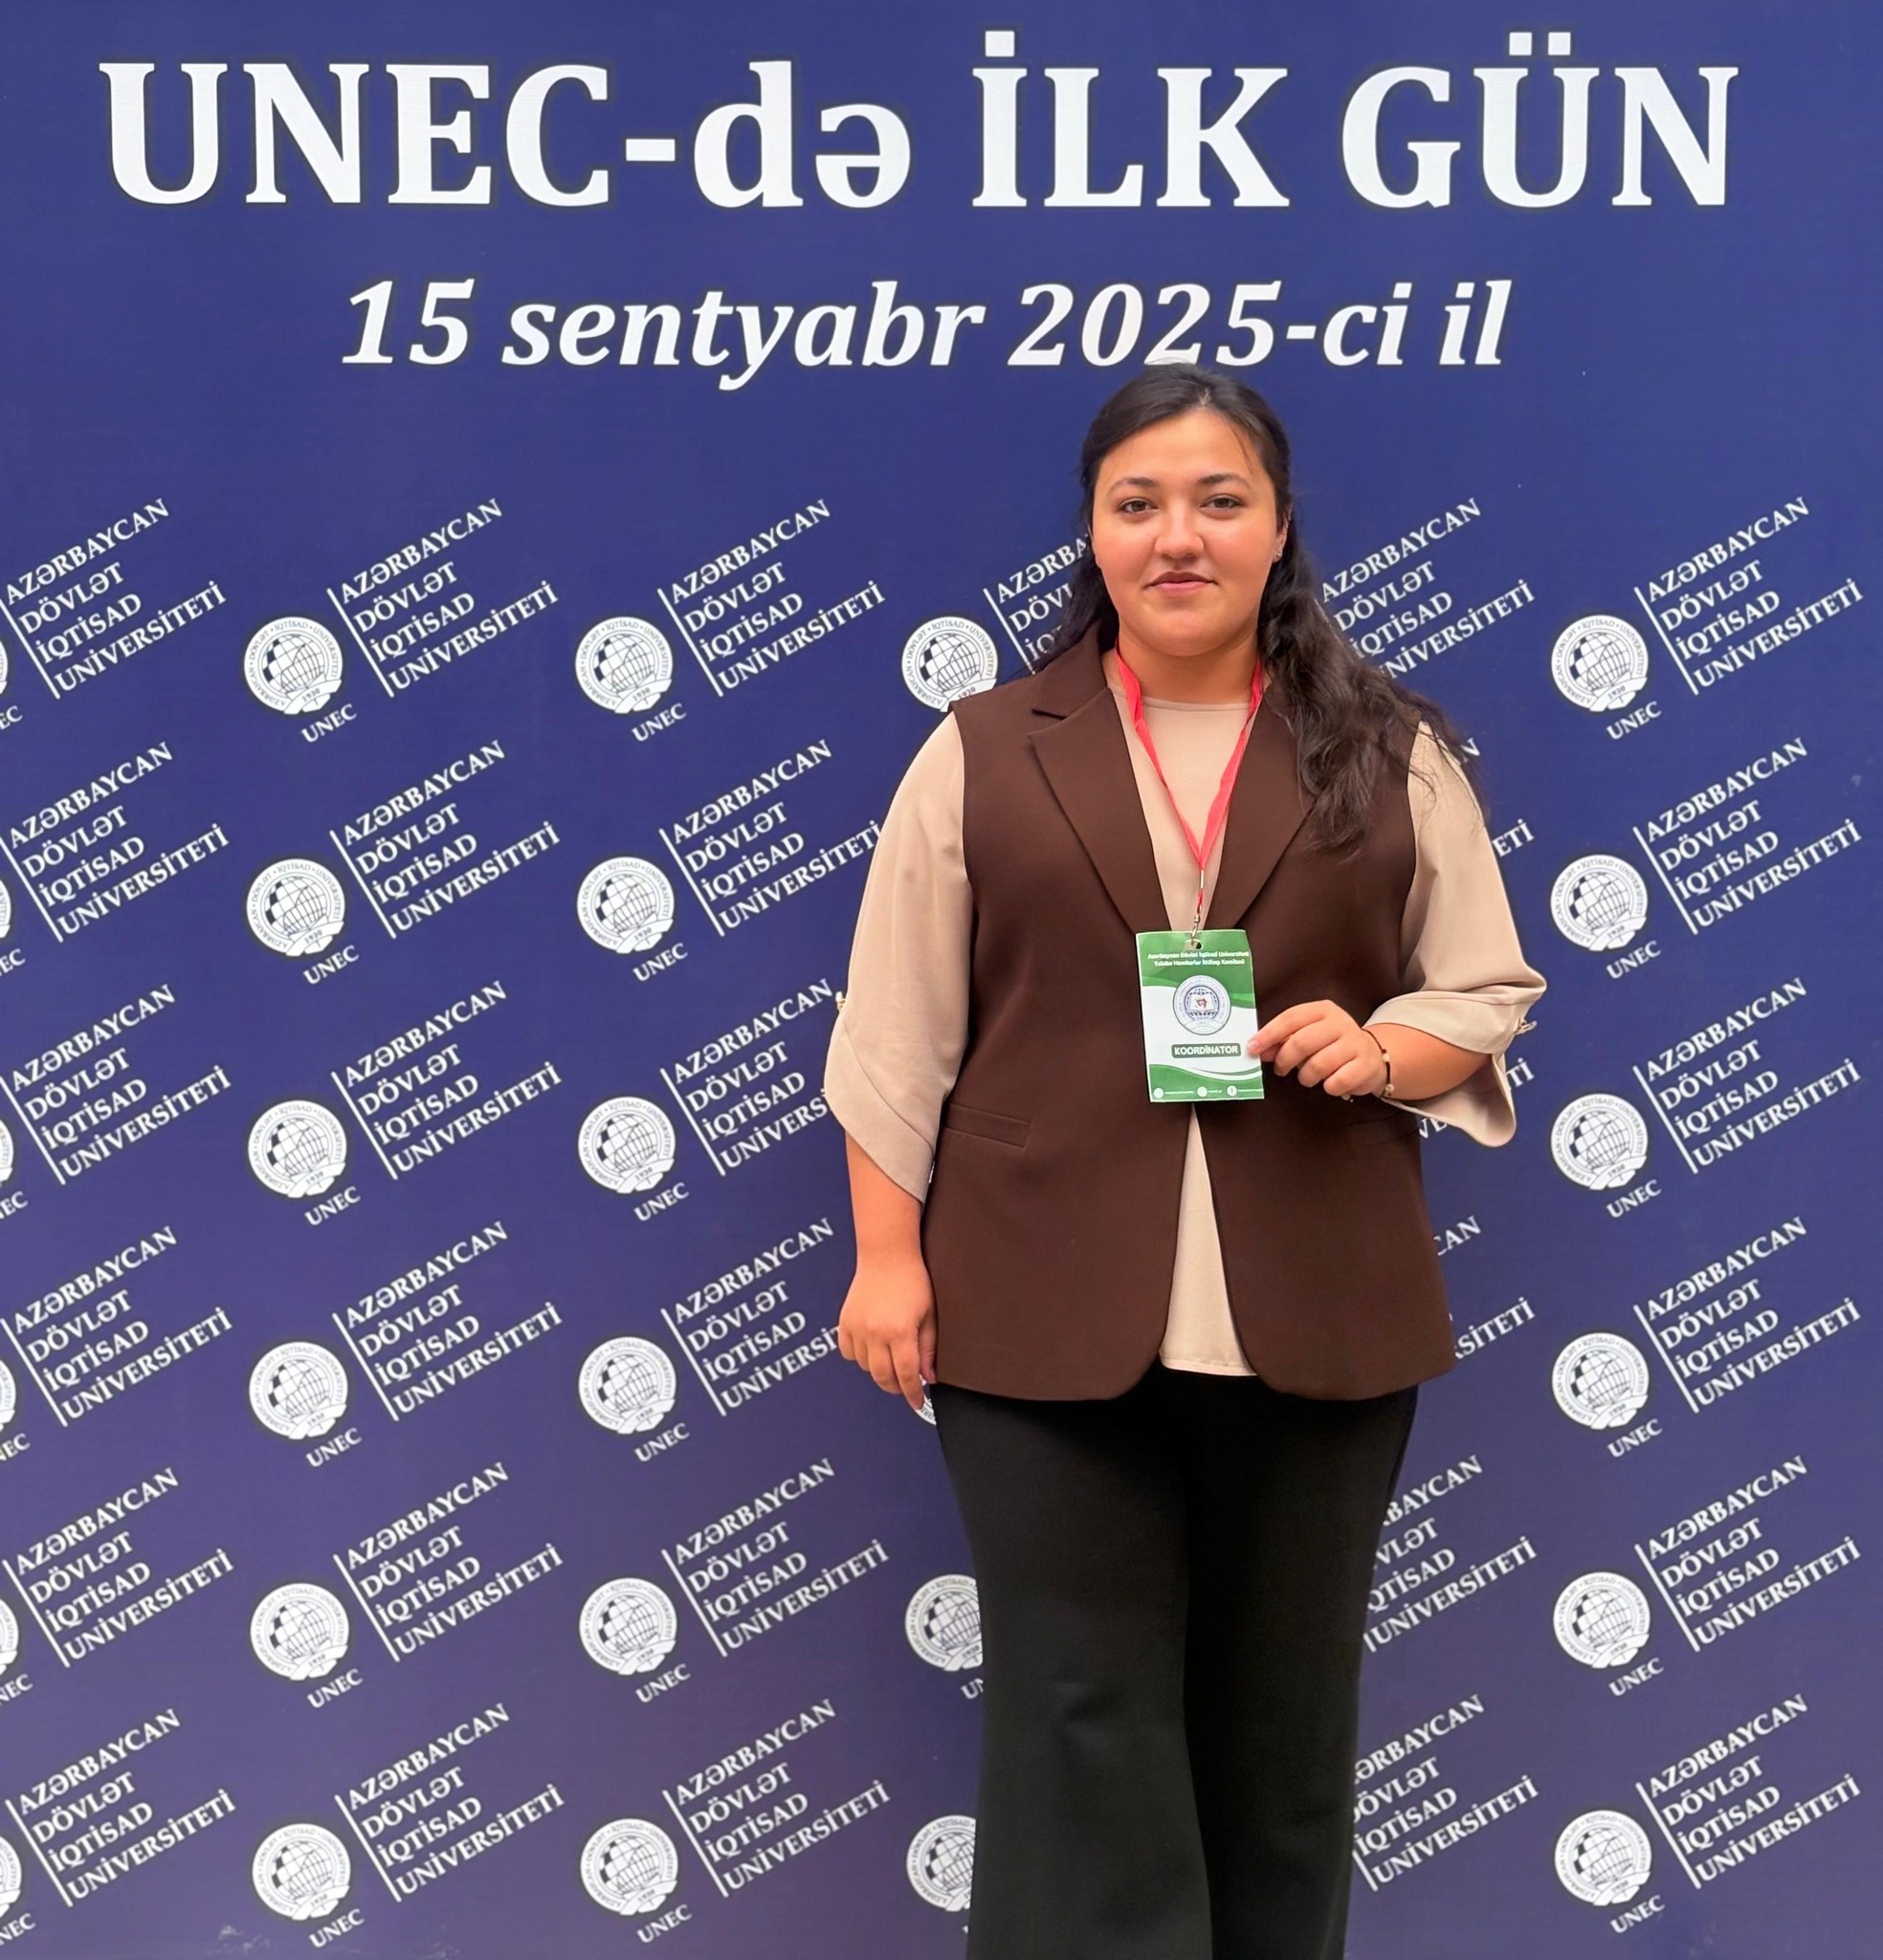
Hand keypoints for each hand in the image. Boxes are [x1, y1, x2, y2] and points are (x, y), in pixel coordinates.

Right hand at [836, 1252, 936, 1411]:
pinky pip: (848, 1353)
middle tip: (906, 1386)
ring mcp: (857, 1328)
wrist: (887, 1255)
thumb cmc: (913, 1281)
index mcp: (900, 1332)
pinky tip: (873, 1348)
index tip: (918, 1403)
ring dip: (880, 1370)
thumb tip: (929, 1377)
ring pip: (866, 1367)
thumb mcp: (929, 1315)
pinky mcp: (845, 1322)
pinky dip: (860, 1357)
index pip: (907, 1376)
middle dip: (897, 1387)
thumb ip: (928, 1349)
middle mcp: (875, 1333)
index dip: (913, 1394)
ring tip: (892, 1359)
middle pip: (883, 1377)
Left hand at [1246, 999, 1388, 1099]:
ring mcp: (1355, 1043)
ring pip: (1318, 1065)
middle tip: (1280, 1070)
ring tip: (1308, 1077)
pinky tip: (1330, 1083)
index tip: (1252, 1048)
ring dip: (1306, 1077)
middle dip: (1285, 1060)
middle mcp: (1340, 1023)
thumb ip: (1283, 1041)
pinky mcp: (1366, 1065)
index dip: (1269, 1034)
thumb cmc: (1331, 1045)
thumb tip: (1259, 1050)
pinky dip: (1328, 1086)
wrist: (1372, 1056)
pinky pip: (1337, 1081)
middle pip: (1302, 1042)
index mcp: (1322, 1010)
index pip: (1291, 1018)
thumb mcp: (1308, 1036)